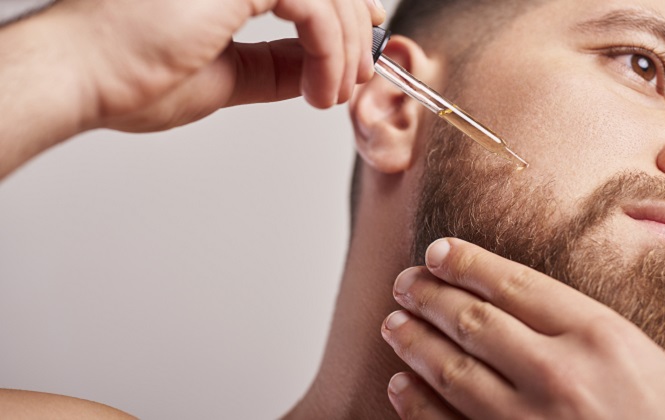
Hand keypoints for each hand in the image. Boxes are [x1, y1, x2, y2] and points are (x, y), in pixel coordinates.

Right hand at [42, 0, 384, 131]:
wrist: (85, 76)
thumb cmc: (134, 77)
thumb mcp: (227, 74)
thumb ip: (273, 65)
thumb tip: (313, 68)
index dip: (345, 10)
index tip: (361, 47)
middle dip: (354, 33)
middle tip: (355, 79)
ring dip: (344, 50)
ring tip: (331, 95)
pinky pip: (315, 6)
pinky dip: (330, 51)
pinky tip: (320, 88)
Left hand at [381, 238, 664, 418]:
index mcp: (603, 340)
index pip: (518, 284)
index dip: (469, 263)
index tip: (439, 251)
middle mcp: (559, 374)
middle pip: (473, 320)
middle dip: (429, 296)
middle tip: (405, 284)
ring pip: (452, 369)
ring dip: (414, 342)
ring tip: (393, 324)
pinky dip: (416, 405)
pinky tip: (399, 386)